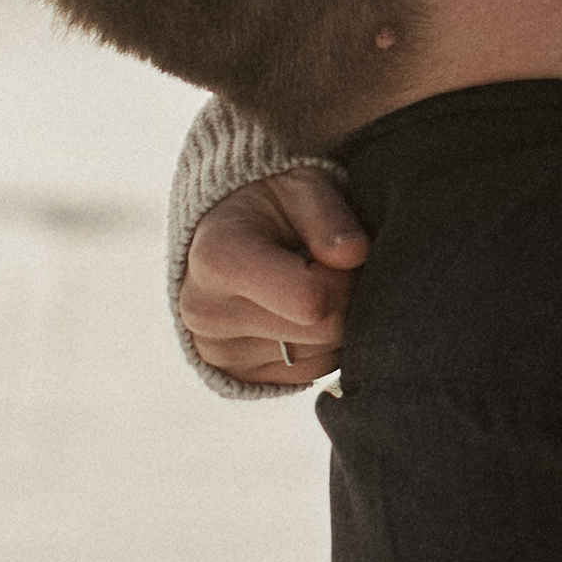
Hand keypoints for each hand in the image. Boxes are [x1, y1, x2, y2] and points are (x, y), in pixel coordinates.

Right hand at [179, 168, 366, 386]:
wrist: (224, 233)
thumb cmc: (269, 203)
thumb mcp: (300, 185)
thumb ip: (329, 217)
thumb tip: (355, 254)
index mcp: (217, 260)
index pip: (313, 300)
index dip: (345, 276)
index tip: (337, 253)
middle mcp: (205, 313)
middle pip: (325, 331)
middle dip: (346, 297)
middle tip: (333, 267)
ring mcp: (217, 352)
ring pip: (324, 355)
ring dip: (335, 321)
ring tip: (310, 285)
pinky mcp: (234, 376)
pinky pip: (311, 374)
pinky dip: (320, 345)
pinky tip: (299, 312)